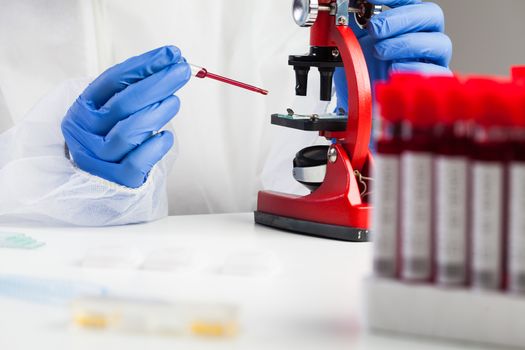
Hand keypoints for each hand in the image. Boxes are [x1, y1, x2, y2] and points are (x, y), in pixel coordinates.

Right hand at [61, 46, 190, 187]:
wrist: (97, 184)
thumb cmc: (111, 140)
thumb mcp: (112, 113)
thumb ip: (134, 91)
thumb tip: (170, 66)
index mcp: (82, 109)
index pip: (112, 81)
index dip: (143, 65)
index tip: (170, 54)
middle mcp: (85, 133)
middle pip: (123, 104)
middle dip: (157, 83)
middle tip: (181, 71)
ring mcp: (98, 158)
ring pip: (129, 132)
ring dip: (158, 112)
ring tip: (175, 101)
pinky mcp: (116, 180)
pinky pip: (137, 162)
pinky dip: (155, 147)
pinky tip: (166, 137)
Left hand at [335, 0, 451, 110]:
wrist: (358, 103)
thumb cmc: (361, 73)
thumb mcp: (355, 42)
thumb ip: (356, 20)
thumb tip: (351, 1)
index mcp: (408, 25)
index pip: (412, 1)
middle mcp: (424, 40)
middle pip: (432, 15)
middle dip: (401, 19)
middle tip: (375, 29)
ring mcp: (431, 62)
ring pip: (439, 42)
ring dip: (405, 43)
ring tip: (379, 51)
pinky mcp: (431, 85)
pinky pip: (435, 72)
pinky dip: (413, 67)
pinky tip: (393, 68)